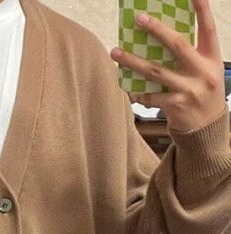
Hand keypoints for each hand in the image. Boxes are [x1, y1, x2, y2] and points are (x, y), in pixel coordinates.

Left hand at [111, 0, 225, 132]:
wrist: (207, 127)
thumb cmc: (203, 90)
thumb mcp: (206, 68)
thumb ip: (191, 53)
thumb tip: (161, 36)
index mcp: (212, 57)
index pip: (208, 28)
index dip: (202, 10)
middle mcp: (202, 71)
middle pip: (178, 45)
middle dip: (157, 30)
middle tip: (139, 18)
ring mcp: (188, 89)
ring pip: (156, 71)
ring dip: (133, 61)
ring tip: (116, 52)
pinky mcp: (175, 105)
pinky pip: (150, 95)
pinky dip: (137, 90)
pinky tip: (126, 84)